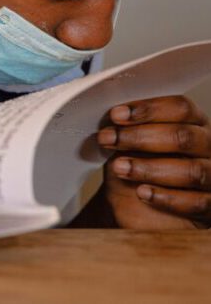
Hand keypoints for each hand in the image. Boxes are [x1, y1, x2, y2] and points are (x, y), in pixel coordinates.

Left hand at [98, 95, 210, 228]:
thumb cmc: (133, 162)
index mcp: (192, 122)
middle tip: (109, 139)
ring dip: (150, 168)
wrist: (132, 203)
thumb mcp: (126, 141)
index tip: (116, 114)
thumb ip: (125, 125)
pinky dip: (167, 198)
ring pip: (192, 170)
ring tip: (120, 167)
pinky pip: (197, 203)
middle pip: (184, 136)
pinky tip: (142, 193)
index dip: (148, 109)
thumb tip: (113, 113)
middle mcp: (208, 146)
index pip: (181, 108)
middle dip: (141, 137)